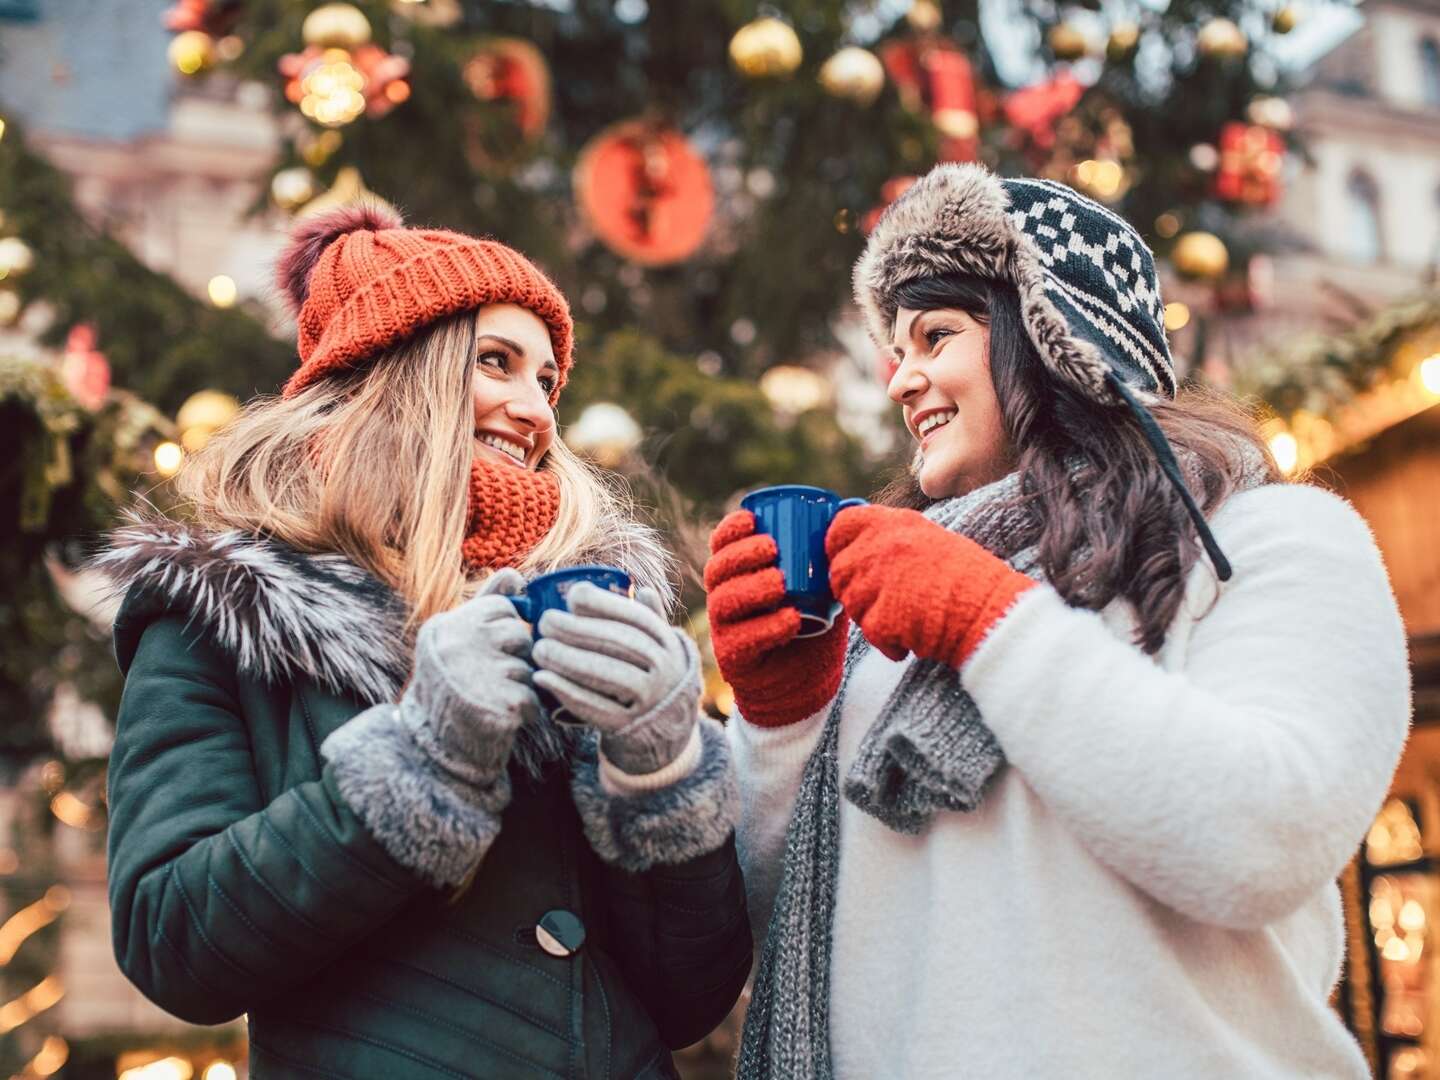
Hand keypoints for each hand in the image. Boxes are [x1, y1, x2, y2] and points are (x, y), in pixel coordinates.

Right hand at [401, 567, 541, 784]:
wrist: (434, 748)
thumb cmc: (452, 687)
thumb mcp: (459, 639)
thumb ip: (486, 604)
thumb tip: (515, 573)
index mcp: (447, 626)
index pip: (502, 607)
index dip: (504, 631)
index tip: (486, 651)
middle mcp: (457, 645)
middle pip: (519, 635)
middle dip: (515, 658)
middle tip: (489, 679)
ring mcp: (477, 675)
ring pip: (527, 667)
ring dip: (519, 686)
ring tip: (491, 698)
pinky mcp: (499, 705)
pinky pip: (533, 697)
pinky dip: (525, 711)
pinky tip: (500, 717)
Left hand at [531, 583, 699, 774]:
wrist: (667, 733)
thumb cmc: (653, 679)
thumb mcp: (661, 650)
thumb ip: (650, 621)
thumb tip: (643, 589)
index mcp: (668, 644)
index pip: (637, 618)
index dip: (604, 604)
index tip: (573, 596)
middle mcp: (665, 670)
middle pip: (619, 644)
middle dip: (577, 630)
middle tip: (545, 622)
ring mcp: (649, 701)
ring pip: (607, 674)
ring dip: (568, 659)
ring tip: (539, 649)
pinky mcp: (627, 727)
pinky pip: (595, 708)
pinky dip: (566, 692)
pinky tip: (543, 678)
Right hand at [703, 510, 847, 727]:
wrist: (806, 680)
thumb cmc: (812, 623)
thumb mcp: (820, 585)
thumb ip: (828, 554)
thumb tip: (851, 510)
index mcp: (738, 574)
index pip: (721, 545)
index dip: (730, 530)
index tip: (752, 519)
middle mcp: (724, 598)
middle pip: (717, 570)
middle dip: (741, 555)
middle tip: (772, 549)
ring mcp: (725, 629)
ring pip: (724, 602)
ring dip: (752, 588)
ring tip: (781, 583)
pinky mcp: (734, 658)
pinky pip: (742, 640)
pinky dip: (767, 627)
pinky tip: (790, 619)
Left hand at [825, 504, 1034, 668]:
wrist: (991, 611)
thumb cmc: (970, 579)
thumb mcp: (931, 540)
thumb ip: (892, 539)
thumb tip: (860, 549)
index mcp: (895, 523)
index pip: (841, 525)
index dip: (837, 545)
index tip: (846, 559)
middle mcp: (881, 546)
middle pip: (839, 571)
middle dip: (854, 590)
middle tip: (884, 602)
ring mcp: (878, 581)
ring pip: (851, 604)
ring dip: (872, 617)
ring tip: (907, 619)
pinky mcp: (881, 615)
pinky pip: (870, 632)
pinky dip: (888, 643)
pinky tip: (913, 638)